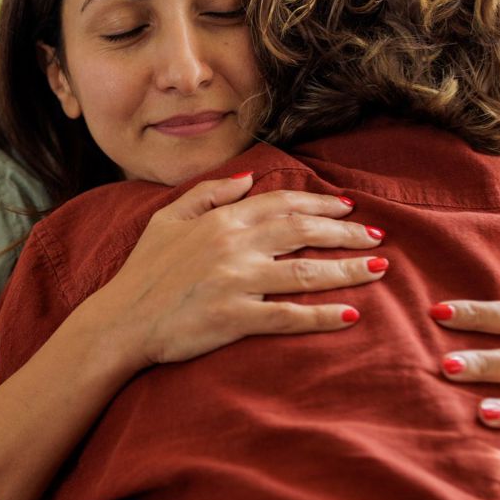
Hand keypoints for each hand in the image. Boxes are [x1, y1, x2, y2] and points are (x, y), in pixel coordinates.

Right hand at [95, 172, 386, 367]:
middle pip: (303, 232)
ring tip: (380, 270)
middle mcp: (234, 246)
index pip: (282, 204)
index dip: (320, 206)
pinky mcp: (235, 318)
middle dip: (346, 234)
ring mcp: (236, 282)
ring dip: (347, 270)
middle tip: (378, 237)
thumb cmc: (142, 273)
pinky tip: (352, 315)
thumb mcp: (167, 219)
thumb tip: (246, 178)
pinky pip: (288, 316)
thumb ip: (208, 194)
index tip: (348, 209)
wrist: (119, 321)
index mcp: (220, 221)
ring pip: (305, 272)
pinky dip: (322, 316)